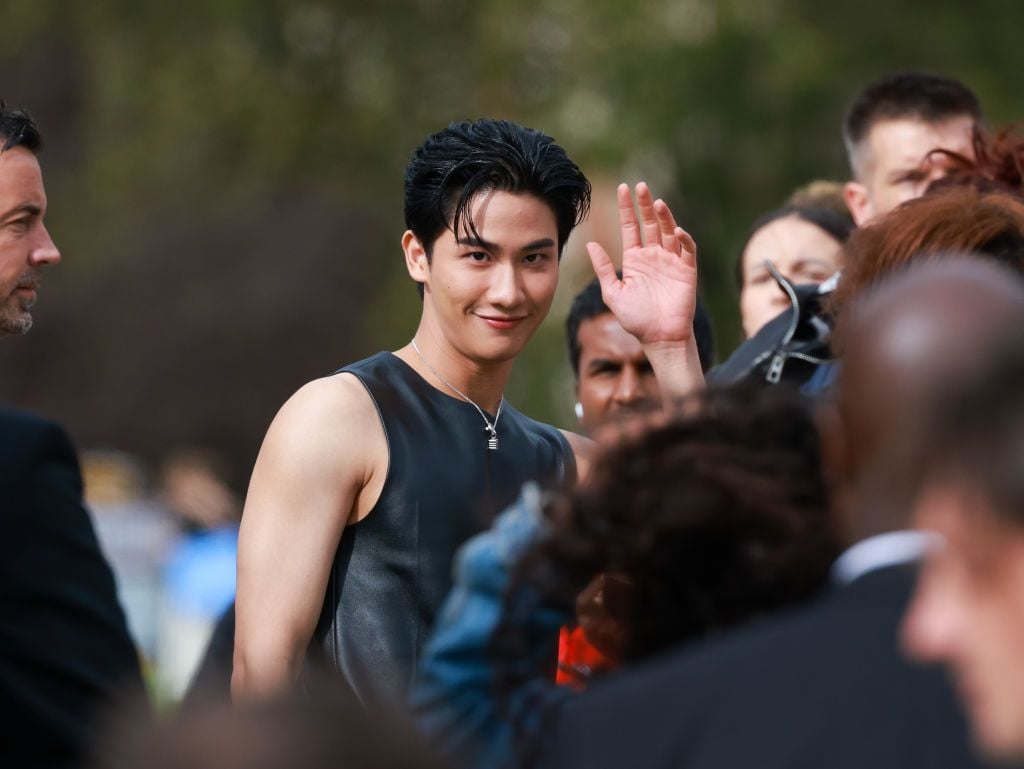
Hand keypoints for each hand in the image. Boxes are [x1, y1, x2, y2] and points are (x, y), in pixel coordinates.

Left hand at [587, 182, 697, 345]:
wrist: (659, 338)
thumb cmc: (636, 319)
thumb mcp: (613, 293)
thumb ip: (603, 268)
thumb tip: (590, 244)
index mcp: (635, 260)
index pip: (631, 228)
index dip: (627, 209)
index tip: (623, 189)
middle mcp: (653, 256)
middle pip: (649, 224)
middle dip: (644, 205)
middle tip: (640, 187)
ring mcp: (671, 262)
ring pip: (668, 232)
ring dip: (663, 217)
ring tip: (656, 203)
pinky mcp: (687, 271)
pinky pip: (687, 250)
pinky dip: (683, 240)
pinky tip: (675, 231)